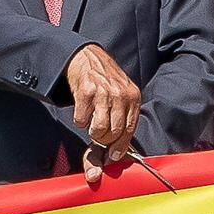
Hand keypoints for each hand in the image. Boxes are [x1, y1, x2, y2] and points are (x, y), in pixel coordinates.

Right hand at [64, 43, 144, 165]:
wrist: (87, 58)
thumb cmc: (105, 80)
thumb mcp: (122, 94)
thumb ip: (124, 116)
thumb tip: (118, 149)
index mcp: (133, 97)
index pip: (129, 130)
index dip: (120, 146)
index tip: (114, 156)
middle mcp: (121, 95)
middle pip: (114, 133)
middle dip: (104, 141)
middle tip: (98, 135)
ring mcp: (104, 93)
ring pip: (99, 129)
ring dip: (93, 132)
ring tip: (92, 123)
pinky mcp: (86, 92)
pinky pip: (82, 120)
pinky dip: (80, 120)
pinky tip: (83, 110)